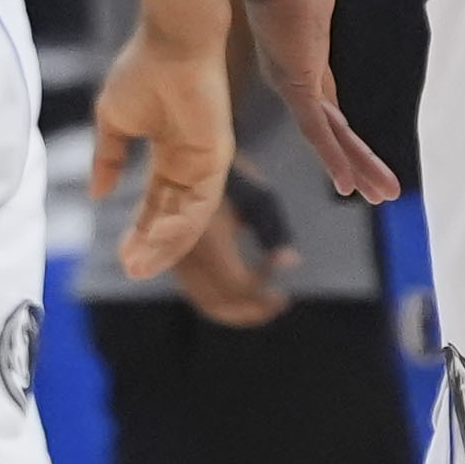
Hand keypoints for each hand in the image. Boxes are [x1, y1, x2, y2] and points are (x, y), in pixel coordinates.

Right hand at [94, 20, 235, 282]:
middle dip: (152, 246)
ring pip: (189, 218)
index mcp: (169, 156)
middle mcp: (190, 164)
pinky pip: (202, 203)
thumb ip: (108, 158)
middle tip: (130, 270)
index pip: (155, 205)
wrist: (170, 41)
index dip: (140, 231)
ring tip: (138, 267)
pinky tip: (157, 242)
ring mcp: (206, 162)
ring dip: (165, 245)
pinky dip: (180, 226)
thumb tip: (97, 195)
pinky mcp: (217, 156)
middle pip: (172, 218)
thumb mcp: (114, 122)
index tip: (121, 256)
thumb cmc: (144, 70)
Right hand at [166, 175, 299, 328]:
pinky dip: (221, 300)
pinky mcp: (173, 258)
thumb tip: (291, 263)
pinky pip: (196, 291)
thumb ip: (275, 230)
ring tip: (265, 305)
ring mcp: (175, 258)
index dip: (263, 291)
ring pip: (204, 302)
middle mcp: (186, 254)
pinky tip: (244, 293)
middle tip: (278, 304)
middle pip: (218, 302)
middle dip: (251, 311)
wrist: (186, 152)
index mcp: (208, 238)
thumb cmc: (230, 170)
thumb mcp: (259, 194)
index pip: (238, 284)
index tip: (284, 286)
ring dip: (236, 310)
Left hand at [247, 0, 401, 202]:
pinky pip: (316, 129)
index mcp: (304, 56)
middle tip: (381, 190)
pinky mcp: (294, 83)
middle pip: (331, 131)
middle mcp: (294, 78)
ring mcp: (292, 83)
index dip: (345, 133)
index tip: (360, 155)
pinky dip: (333, 157)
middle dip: (358, 161)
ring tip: (381, 194)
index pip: (328, 106)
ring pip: (327, 137)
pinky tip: (348, 184)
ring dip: (355, 167)